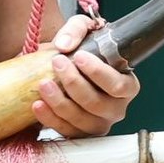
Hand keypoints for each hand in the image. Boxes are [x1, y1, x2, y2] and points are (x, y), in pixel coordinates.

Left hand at [35, 11, 138, 134]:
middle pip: (96, 103)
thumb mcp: (85, 31)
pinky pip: (66, 131)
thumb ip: (77, 29)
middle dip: (74, 83)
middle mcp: (116, 108)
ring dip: (59, 102)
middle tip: (57, 63)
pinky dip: (50, 118)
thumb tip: (64, 44)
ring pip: (80, 119)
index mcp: (126, 86)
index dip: (98, 73)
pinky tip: (38, 104)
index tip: (78, 57)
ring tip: (43, 84)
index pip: (118, 85)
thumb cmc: (84, 50)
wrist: (68, 67)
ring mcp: (98, 124)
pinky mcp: (80, 133)